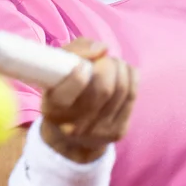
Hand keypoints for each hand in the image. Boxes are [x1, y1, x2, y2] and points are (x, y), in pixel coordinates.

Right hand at [40, 38, 137, 162]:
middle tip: (103, 60)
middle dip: (107, 66)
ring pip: (121, 90)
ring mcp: (98, 131)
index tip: (82, 65)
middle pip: (103, 89)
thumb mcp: (56, 70)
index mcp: (54, 109)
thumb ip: (74, 51)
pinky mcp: (117, 131)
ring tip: (113, 64)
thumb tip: (103, 49)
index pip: (69, 93)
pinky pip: (132, 96)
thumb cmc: (62, 91)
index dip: (79, 75)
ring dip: (120, 68)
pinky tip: (123, 73)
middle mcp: (75, 125)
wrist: (69, 136)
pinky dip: (131, 77)